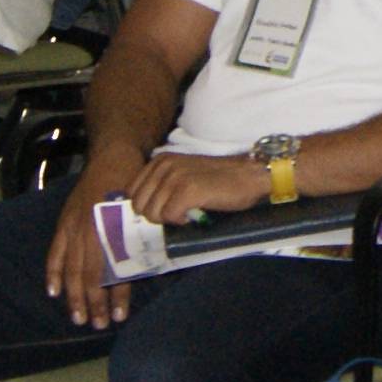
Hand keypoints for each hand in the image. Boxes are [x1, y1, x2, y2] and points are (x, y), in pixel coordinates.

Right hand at [44, 184, 133, 327]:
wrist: (114, 154)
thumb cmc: (135, 183)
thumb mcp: (144, 212)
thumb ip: (141, 240)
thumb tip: (146, 270)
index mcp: (115, 230)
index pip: (113, 271)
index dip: (117, 295)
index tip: (120, 316)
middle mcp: (92, 231)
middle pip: (91, 275)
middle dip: (94, 303)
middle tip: (99, 324)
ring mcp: (74, 227)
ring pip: (73, 269)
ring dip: (75, 295)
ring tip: (79, 317)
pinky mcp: (65, 222)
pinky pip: (56, 252)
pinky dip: (54, 273)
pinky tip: (54, 291)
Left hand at [125, 151, 269, 223]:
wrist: (249, 175)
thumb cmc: (218, 179)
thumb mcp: (183, 173)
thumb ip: (162, 183)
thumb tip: (143, 207)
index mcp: (161, 161)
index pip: (132, 192)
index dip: (146, 206)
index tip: (164, 209)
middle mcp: (165, 166)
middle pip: (139, 205)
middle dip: (155, 216)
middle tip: (176, 214)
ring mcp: (176, 177)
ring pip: (153, 213)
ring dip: (169, 219)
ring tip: (186, 213)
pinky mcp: (189, 190)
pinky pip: (170, 216)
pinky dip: (180, 221)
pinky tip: (193, 215)